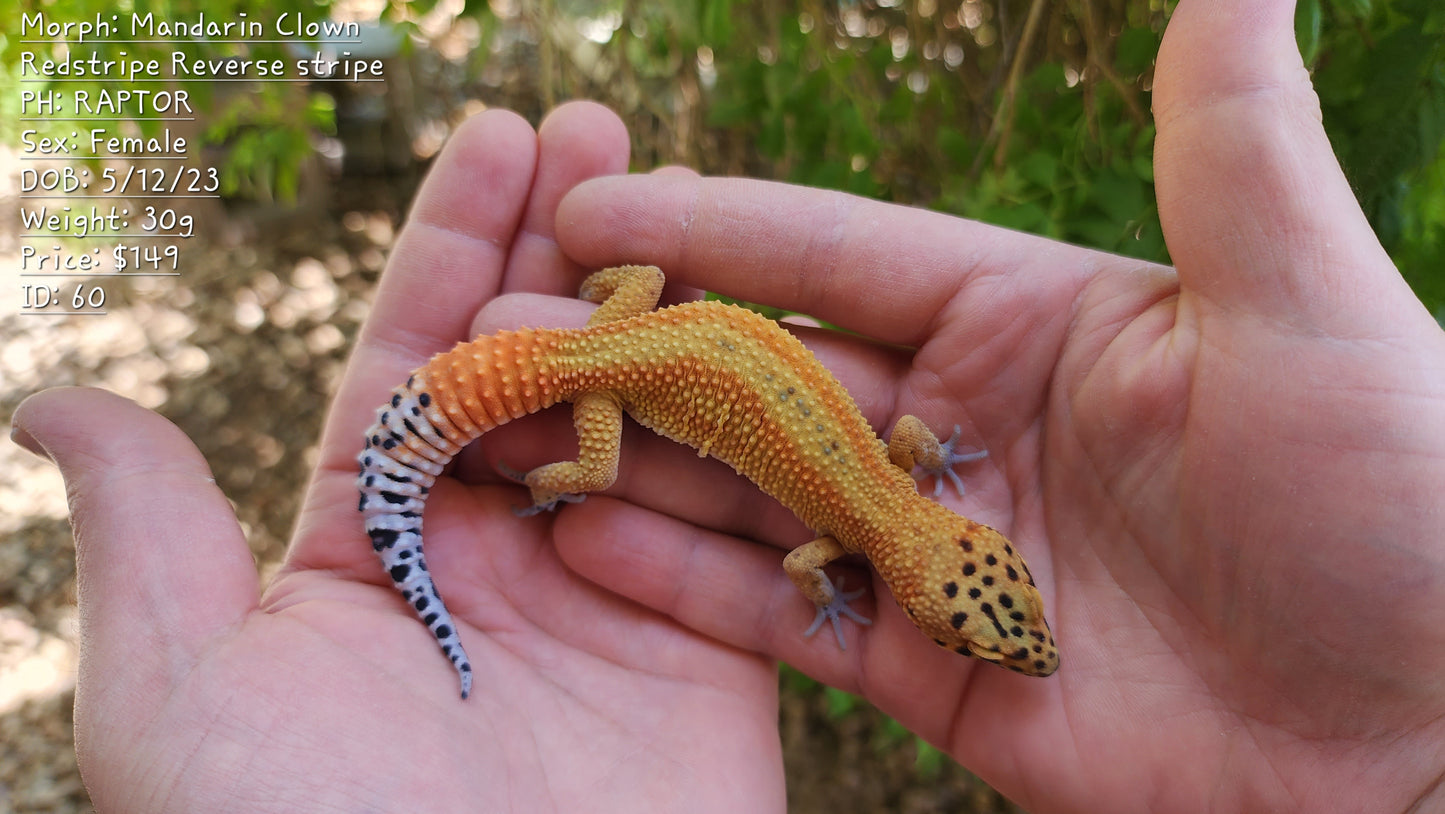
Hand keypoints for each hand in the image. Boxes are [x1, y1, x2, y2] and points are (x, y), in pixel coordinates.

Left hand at [12, 104, 785, 812]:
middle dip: (567, 242)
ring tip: (691, 196)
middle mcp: (490, 562)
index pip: (416, 361)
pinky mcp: (710, 654)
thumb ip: (149, 538)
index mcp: (370, 552)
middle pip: (536, 366)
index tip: (500, 139)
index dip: (455, 244)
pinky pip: (733, 520)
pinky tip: (766, 327)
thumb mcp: (184, 696)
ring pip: (639, 421)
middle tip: (605, 131)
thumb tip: (53, 395)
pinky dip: (748, 425)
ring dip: (667, 305)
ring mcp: (607, 601)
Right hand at [547, 1, 1444, 811]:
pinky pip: (785, 614)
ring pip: (758, 489)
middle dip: (639, 348)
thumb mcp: (1305, 310)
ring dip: (635, 460)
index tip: (592, 205)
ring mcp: (940, 546)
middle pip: (772, 371)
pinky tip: (579, 548)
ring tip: (506, 434)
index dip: (716, 227)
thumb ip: (1228, 151)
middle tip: (503, 328)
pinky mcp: (928, 664)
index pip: (842, 255)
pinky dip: (685, 586)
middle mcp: (968, 421)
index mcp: (1036, 318)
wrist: (1425, 741)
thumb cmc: (1398, 506)